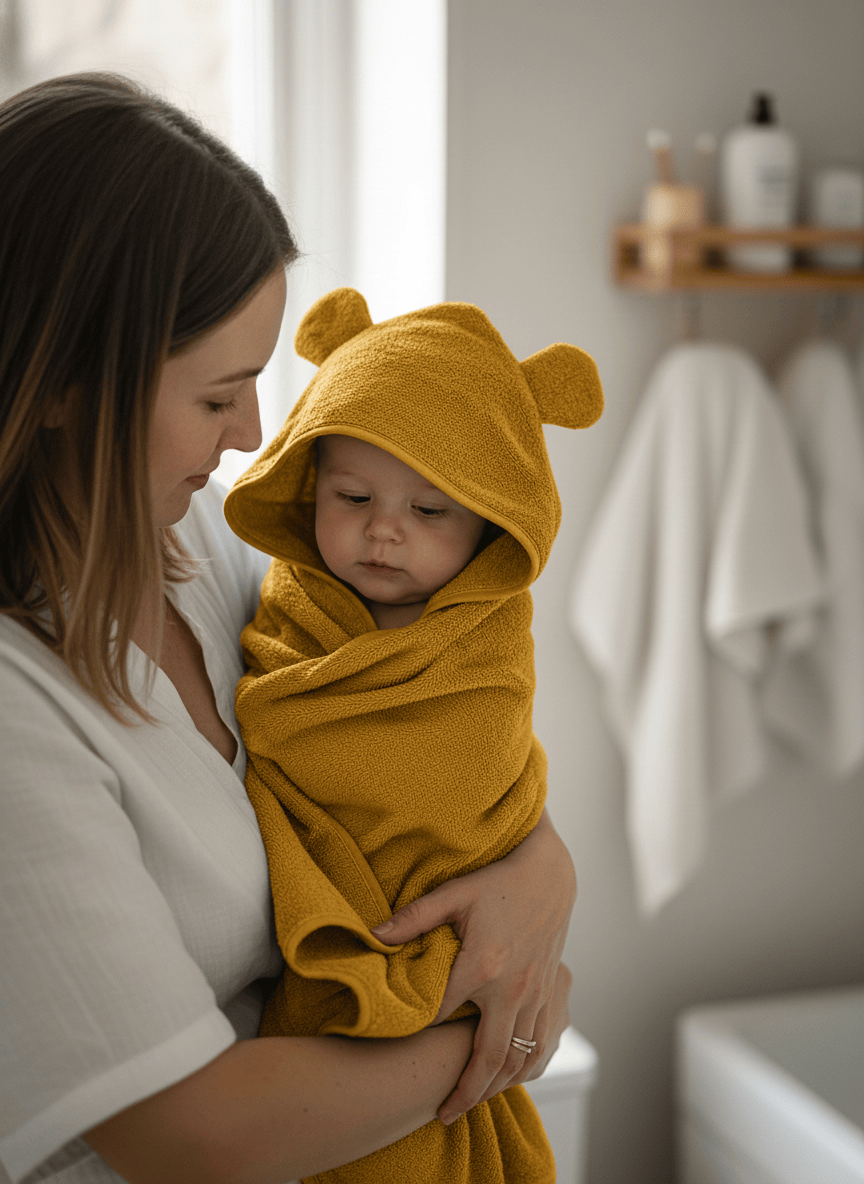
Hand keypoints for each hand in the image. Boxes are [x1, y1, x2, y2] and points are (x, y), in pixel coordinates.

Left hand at [369, 809, 575, 1123]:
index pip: (442, 1016)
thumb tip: (373, 936)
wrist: (549, 875)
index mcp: (482, 965)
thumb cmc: (498, 881)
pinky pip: (541, 1046)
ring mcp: (535, 995)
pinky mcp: (550, 994)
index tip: (397, 1052)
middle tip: (443, 1114)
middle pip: (488, 1058)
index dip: (418, 1036)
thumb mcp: (453, 893)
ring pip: (519, 1060)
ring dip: (496, 1088)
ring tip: (471, 1102)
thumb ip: (414, 918)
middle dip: (466, 1092)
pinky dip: (525, 1071)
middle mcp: (512, 989)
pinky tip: (508, 1079)